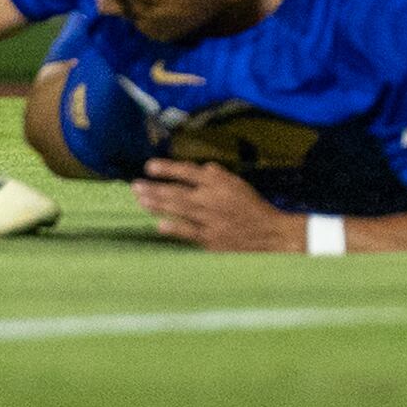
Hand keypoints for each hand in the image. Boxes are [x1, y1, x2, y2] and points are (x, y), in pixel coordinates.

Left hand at [131, 162, 287, 251]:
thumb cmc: (253, 207)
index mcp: (219, 184)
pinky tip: (159, 224)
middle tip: (135, 185)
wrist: (270, 234)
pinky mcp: (212, 240)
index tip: (149, 166)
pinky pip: (190, 233)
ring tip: (141, 200)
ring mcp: (211, 221)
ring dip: (158, 205)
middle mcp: (212, 200)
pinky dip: (175, 228)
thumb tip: (201, 168)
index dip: (168, 168)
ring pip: (180, 210)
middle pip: (178, 192)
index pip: (189, 172)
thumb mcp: (238, 184)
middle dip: (155, 188)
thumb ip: (218, 175)